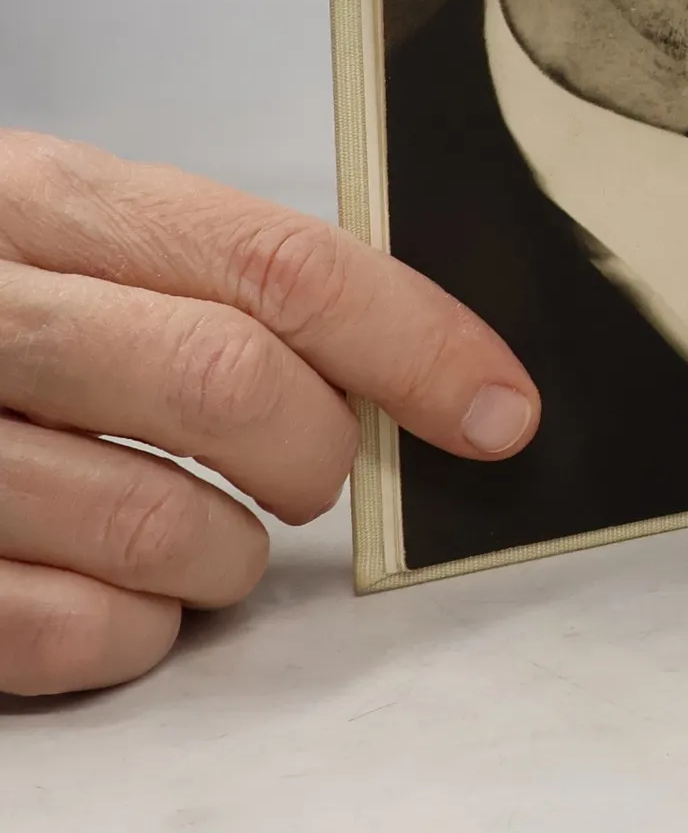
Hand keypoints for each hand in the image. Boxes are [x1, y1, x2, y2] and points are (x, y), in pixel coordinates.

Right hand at [0, 132, 538, 695]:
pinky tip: (128, 596)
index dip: (415, 340)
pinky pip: (68, 632)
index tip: (497, 406)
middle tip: (317, 472)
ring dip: (231, 556)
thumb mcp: (76, 236)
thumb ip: (217, 279)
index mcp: (44, 200)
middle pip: (230, 384)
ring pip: (160, 523)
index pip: (279, 264)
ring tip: (217, 536)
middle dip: (319, 452)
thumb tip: (415, 361)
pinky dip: (137, 632)